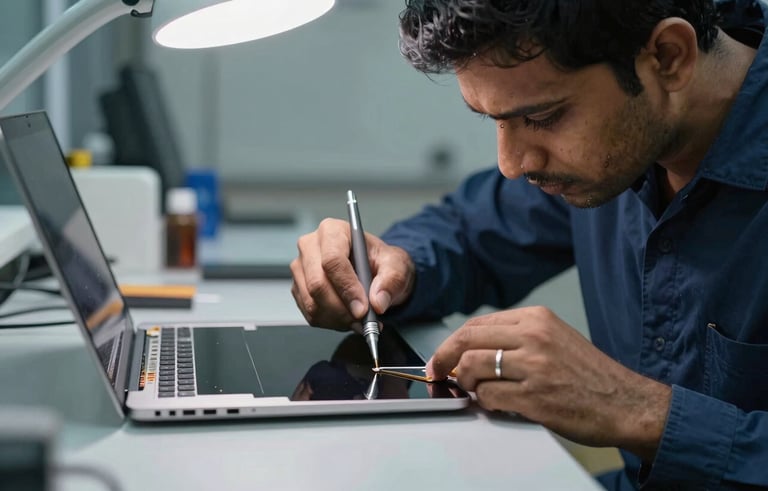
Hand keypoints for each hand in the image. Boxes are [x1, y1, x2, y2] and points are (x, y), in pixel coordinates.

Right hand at [290, 218, 415, 329]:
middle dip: (342, 309)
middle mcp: (310, 246)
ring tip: (359, 319)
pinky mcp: (298, 289)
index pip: (332, 260)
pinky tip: (347, 317)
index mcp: (333, 231)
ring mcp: (301, 268)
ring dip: (338, 319)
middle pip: (317, 284)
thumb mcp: (396, 265)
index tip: (362, 308)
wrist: (373, 271)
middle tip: (363, 319)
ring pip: (312, 303)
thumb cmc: (379, 261)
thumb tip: (377, 301)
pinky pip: (310, 314)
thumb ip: (391, 280)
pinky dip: (331, 322)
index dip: (347, 287)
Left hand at [426, 306, 671, 460]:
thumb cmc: (589, 374)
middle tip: (438, 372)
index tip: (442, 356)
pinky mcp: (535, 397)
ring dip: (467, 382)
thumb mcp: (555, 338)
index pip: (477, 324)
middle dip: (445, 358)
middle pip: (468, 340)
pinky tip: (496, 403)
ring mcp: (534, 367)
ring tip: (476, 389)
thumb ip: (516, 338)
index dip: (452, 342)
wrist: (626, 402)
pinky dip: (484, 402)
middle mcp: (534, 337)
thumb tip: (472, 349)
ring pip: (473, 367)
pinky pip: (489, 396)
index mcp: (537, 318)